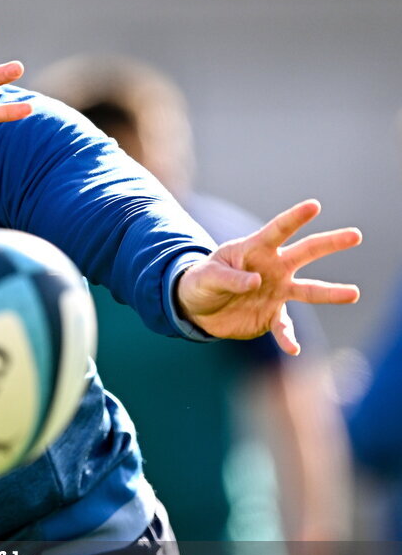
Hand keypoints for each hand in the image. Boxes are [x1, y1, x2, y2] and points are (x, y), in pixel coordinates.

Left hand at [176, 199, 361, 354]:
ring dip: (331, 293)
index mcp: (255, 249)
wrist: (199, 308)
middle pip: (306, 252)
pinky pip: (284, 328)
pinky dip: (288, 338)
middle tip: (355, 235)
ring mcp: (276, 292)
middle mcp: (273, 268)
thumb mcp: (207, 276)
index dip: (295, 218)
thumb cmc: (202, 281)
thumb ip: (229, 277)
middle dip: (330, 243)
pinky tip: (294, 348)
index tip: (314, 206)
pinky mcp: (272, 316)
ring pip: (309, 290)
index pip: (278, 231)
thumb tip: (255, 281)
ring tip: (354, 293)